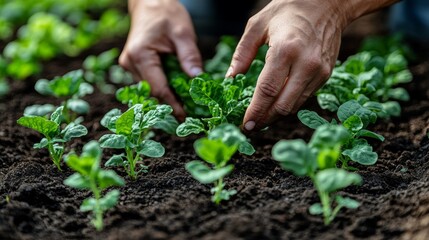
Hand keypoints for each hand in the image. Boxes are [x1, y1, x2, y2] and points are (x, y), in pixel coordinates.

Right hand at [120, 0, 202, 119]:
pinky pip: (149, 82)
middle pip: (153, 92)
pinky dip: (163, 88)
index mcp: (140, 55)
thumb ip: (189, 56)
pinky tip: (177, 93)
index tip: (186, 117)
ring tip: (187, 106)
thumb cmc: (166, 14)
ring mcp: (130, 66)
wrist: (150, 2)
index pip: (158, 88)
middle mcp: (130, 63)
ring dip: (167, 97)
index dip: (173, 104)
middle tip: (191, 115)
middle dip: (171, 103)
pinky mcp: (134, 66)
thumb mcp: (183, 33)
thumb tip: (197, 79)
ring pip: (150, 89)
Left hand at [227, 0, 396, 130]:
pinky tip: (276, 105)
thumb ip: (242, 53)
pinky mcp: (326, 75)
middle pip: (283, 105)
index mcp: (285, 50)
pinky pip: (304, 97)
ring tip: (260, 118)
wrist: (327, 3)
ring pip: (294, 105)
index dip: (255, 112)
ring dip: (276, 115)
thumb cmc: (288, 10)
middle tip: (250, 126)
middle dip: (264, 120)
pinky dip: (288, 104)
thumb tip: (230, 78)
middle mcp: (306, 64)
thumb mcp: (257, 25)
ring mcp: (319, 71)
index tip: (244, 125)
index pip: (267, 91)